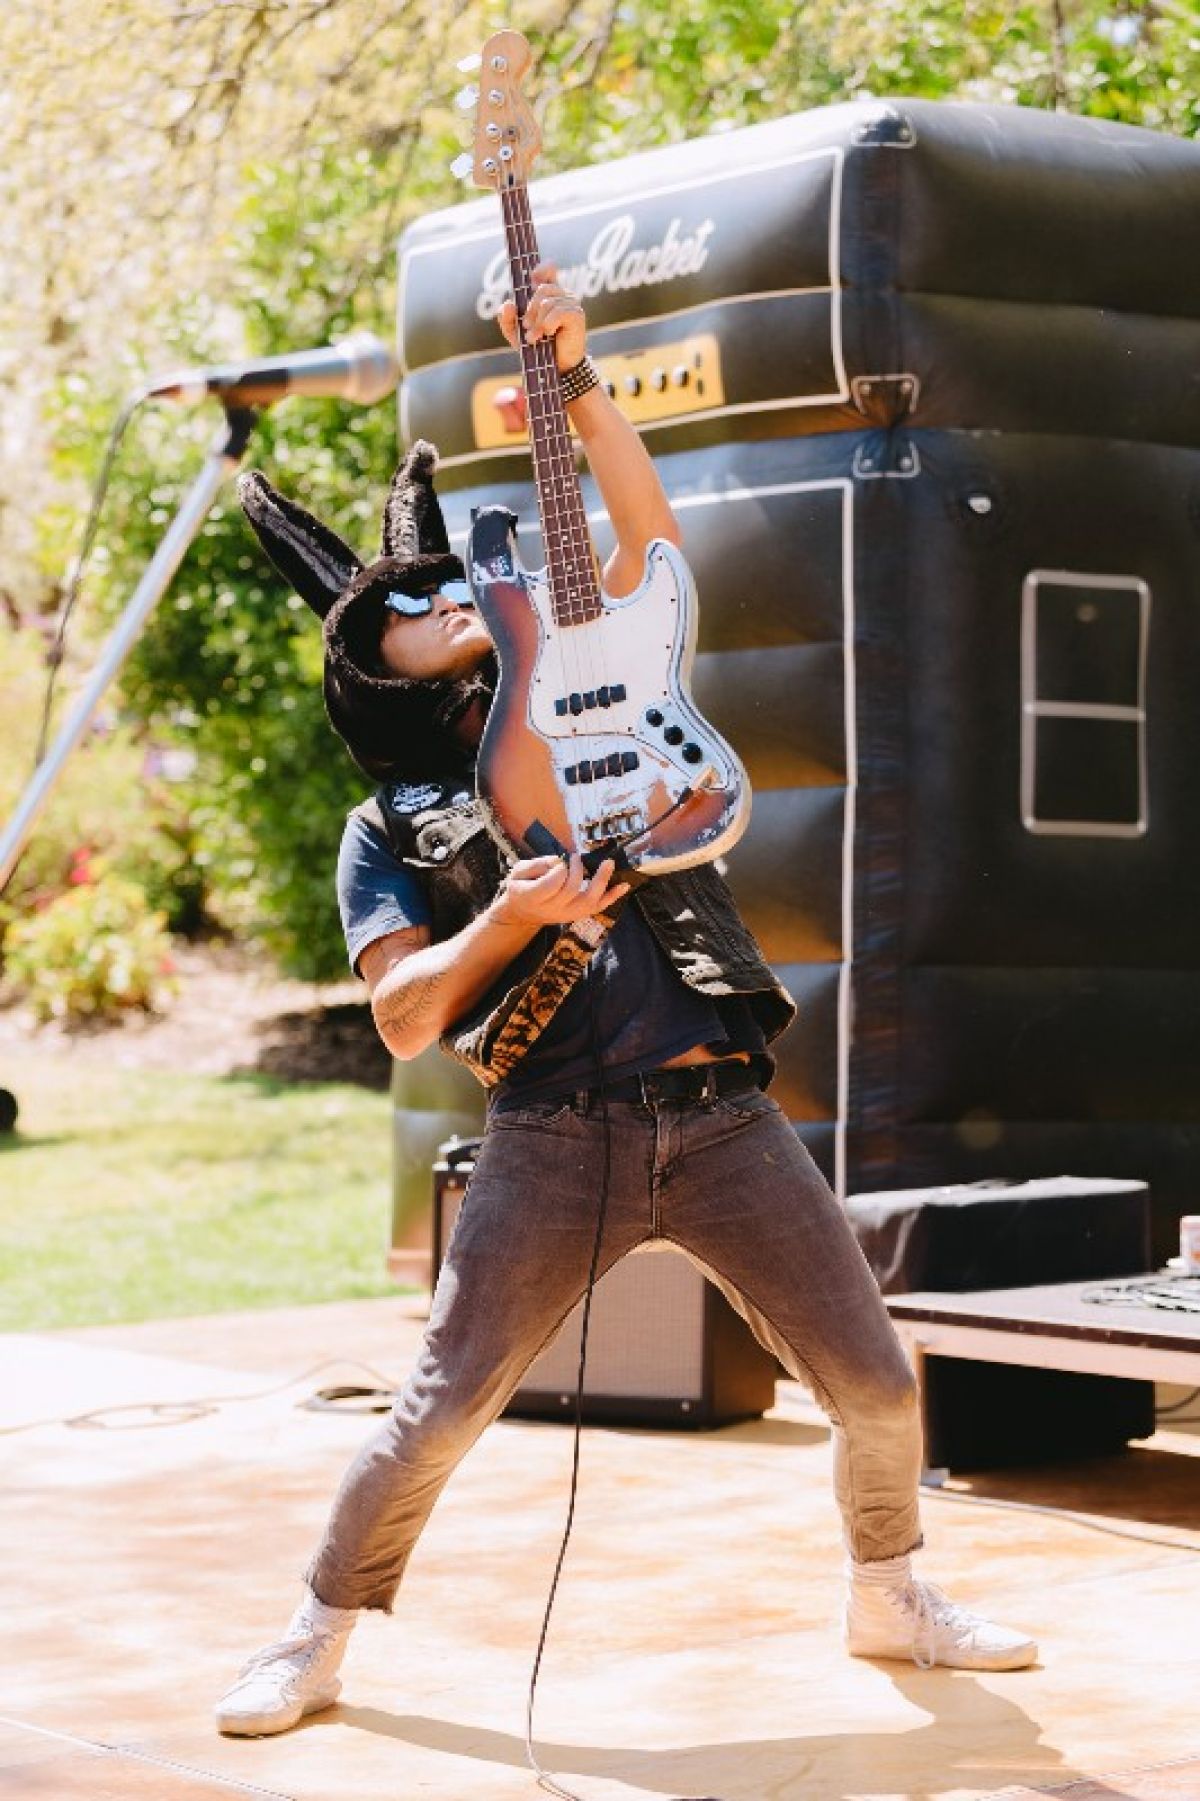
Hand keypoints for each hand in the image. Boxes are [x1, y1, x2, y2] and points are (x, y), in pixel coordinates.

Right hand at [488, 853, 628, 930]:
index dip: (560, 868)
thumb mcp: (518, 871)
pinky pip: (598, 907)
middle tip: (576, 858)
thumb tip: (559, 861)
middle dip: (577, 869)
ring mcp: (567, 914)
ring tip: (608, 863)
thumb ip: (537, 864)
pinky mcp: (578, 915)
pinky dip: (612, 896)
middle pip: (572, 889)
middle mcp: (552, 909)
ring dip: (601, 881)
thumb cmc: (521, 887)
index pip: (554, 882)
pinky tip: (624, 885)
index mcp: (533, 896)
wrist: (523, 913)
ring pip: (588, 900)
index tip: (560, 861)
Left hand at [497, 262, 587, 372]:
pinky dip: (548, 324)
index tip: (532, 279)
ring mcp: (572, 303)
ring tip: (536, 337)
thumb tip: (509, 304)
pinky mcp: (577, 315)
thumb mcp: (516, 333)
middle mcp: (562, 295)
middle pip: (542, 289)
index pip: (549, 269)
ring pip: (547, 302)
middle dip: (530, 310)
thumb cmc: (538, 348)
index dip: (541, 269)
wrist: (556, 368)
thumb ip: (506, 318)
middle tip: (528, 327)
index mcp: (549, 294)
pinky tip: (550, 334)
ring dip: (538, 323)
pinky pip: (558, 312)